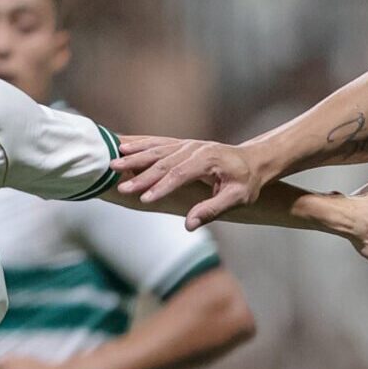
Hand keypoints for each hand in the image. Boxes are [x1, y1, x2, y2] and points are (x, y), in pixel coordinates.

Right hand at [112, 136, 266, 228]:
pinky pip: (158, 144)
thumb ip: (212, 210)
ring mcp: (188, 144)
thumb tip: (189, 225)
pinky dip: (141, 145)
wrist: (253, 162)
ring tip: (113, 164)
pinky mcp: (183, 144)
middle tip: (122, 187)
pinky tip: (123, 147)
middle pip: (164, 161)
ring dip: (135, 157)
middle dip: (141, 175)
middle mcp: (195, 148)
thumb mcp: (237, 199)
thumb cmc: (246, 183)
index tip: (145, 200)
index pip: (180, 174)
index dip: (162, 187)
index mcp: (208, 160)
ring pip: (157, 150)